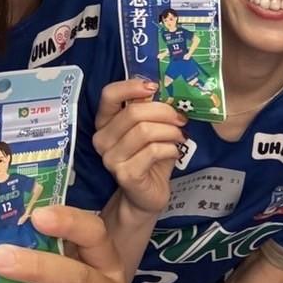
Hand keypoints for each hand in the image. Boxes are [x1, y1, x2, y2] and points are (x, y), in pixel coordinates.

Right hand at [93, 79, 185, 215]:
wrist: (146, 196)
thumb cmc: (150, 159)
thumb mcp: (150, 129)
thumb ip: (151, 111)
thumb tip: (167, 90)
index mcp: (105, 122)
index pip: (109, 95)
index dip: (131, 86)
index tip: (154, 87)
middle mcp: (102, 139)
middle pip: (134, 113)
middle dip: (164, 112)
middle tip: (180, 119)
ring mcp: (111, 158)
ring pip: (145, 131)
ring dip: (170, 131)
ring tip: (180, 136)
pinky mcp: (126, 174)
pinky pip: (153, 151)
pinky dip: (170, 148)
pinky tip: (174, 152)